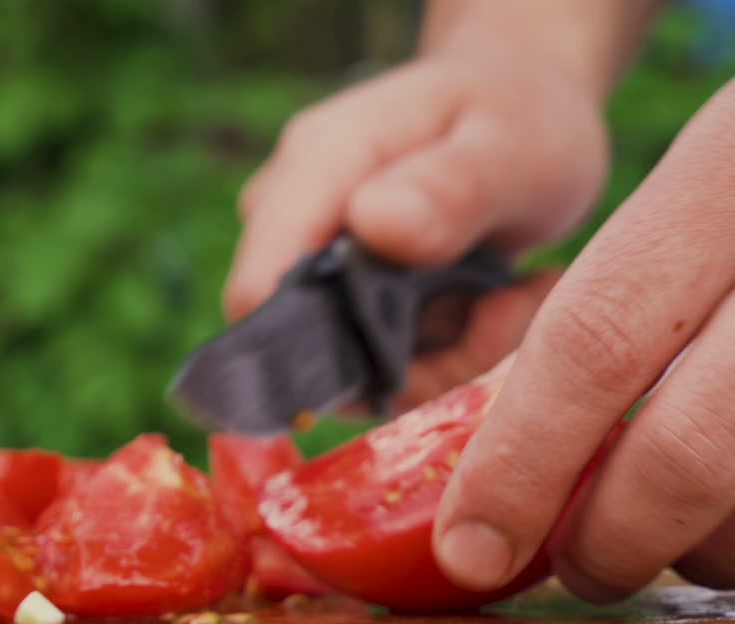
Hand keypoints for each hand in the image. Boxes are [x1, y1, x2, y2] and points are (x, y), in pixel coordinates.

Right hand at [224, 29, 615, 413]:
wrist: (521, 104)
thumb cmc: (518, 118)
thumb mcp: (513, 148)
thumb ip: (452, 186)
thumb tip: (374, 223)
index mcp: (315, 164)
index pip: (258, 289)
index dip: (316, 353)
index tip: (425, 354)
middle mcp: (291, 213)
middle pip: (306, 342)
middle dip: (411, 357)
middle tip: (505, 309)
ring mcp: (308, 255)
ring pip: (348, 362)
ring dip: (441, 356)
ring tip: (512, 297)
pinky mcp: (334, 292)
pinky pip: (373, 360)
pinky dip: (442, 352)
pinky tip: (496, 301)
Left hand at [434, 79, 734, 601]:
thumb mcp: (702, 184)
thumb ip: (612, 297)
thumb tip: (488, 440)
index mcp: (725, 172)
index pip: (592, 340)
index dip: (519, 462)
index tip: (468, 547)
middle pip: (686, 452)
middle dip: (610, 541)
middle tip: (579, 569)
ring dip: (701, 551)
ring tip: (675, 539)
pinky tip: (731, 520)